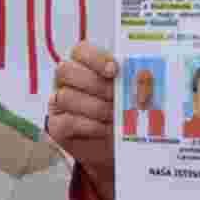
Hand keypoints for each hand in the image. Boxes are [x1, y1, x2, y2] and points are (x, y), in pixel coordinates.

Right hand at [47, 41, 117, 199]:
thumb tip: (143, 77)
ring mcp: (58, 103)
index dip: (96, 58)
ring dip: (95, 107)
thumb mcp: (127, 95)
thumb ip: (130, 82)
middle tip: (116, 96)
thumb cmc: (121, 113)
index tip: (114, 70)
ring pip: (66, 96)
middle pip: (67, 70)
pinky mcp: (56, 126)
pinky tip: (105, 129)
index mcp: (84, 64)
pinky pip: (67, 121)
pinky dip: (90, 125)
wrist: (112, 149)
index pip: (81, 51)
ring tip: (115, 116)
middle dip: (95, 84)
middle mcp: (66, 81)